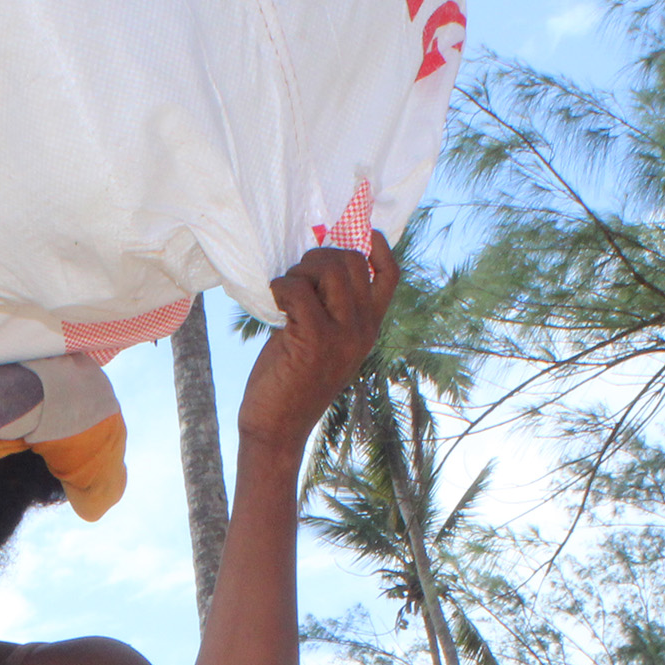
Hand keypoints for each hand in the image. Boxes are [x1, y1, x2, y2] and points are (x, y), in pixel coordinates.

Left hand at [233, 231, 401, 458]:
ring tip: (285, 291)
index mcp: (369, 327)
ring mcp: (342, 335)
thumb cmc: (292, 382)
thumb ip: (330, 310)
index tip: (351, 236)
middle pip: (353, 261)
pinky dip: (282, 287)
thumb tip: (316, 267)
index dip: (375, 246)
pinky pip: (299, 290)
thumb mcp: (323, 342)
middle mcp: (363, 328)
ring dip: (300, 270)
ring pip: (330, 269)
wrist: (277, 428)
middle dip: (319, 257)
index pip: (390, 274)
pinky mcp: (313, 340)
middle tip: (297, 278)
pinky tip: (275, 301)